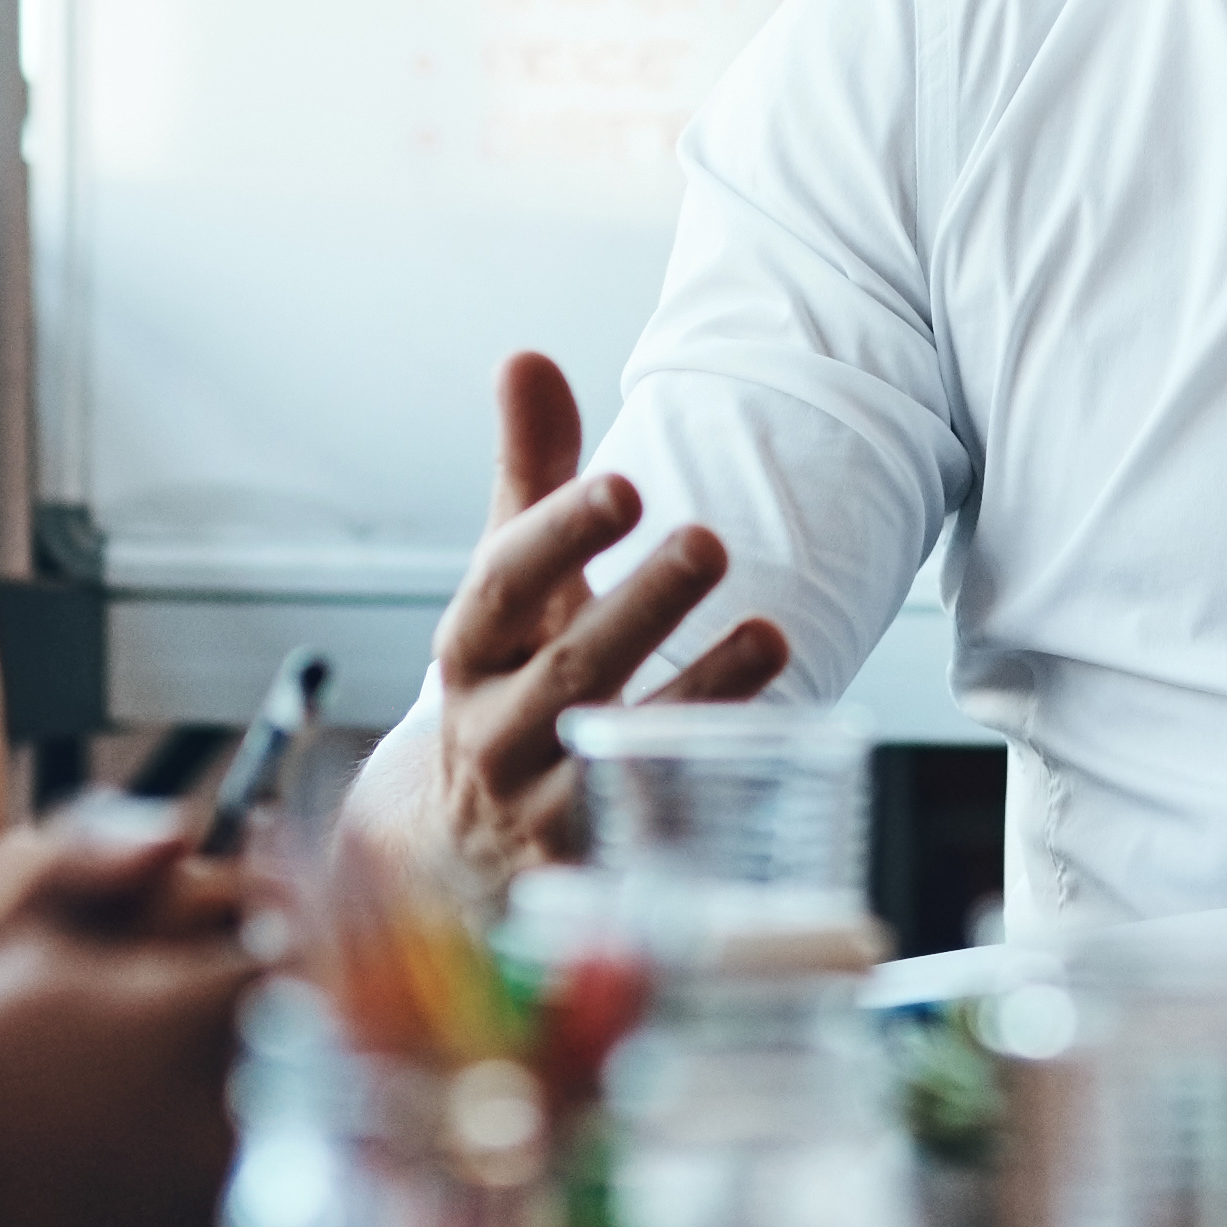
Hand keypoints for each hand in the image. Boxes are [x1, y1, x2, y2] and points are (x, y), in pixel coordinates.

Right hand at [397, 349, 788, 871]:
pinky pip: (652, 832)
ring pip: (614, 755)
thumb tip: (528, 357)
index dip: (558, 536)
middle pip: (566, 671)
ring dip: (693, 697)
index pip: (504, 586)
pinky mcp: (592, 869)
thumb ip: (526, 475)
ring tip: (768, 632)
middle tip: (707, 538)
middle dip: (637, 607)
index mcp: (471, 651)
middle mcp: (495, 732)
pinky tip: (773, 748)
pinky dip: (704, 793)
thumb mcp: (509, 585)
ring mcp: (543, 808)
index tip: (624, 484)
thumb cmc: (507, 679)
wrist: (453, 849)